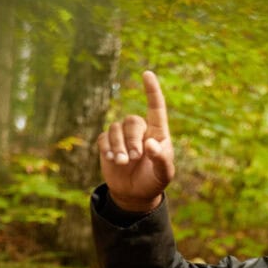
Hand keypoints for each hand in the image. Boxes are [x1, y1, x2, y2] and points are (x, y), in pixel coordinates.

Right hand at [97, 71, 174, 211]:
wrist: (135, 193)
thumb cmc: (154, 180)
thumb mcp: (164, 174)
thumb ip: (161, 159)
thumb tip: (151, 144)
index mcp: (158, 133)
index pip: (156, 108)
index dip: (152, 91)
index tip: (147, 74)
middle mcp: (140, 130)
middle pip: (132, 121)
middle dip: (131, 139)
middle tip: (134, 158)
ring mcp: (122, 136)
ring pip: (115, 128)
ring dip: (118, 146)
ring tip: (122, 162)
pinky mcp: (107, 143)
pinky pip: (103, 138)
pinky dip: (107, 148)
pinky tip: (112, 160)